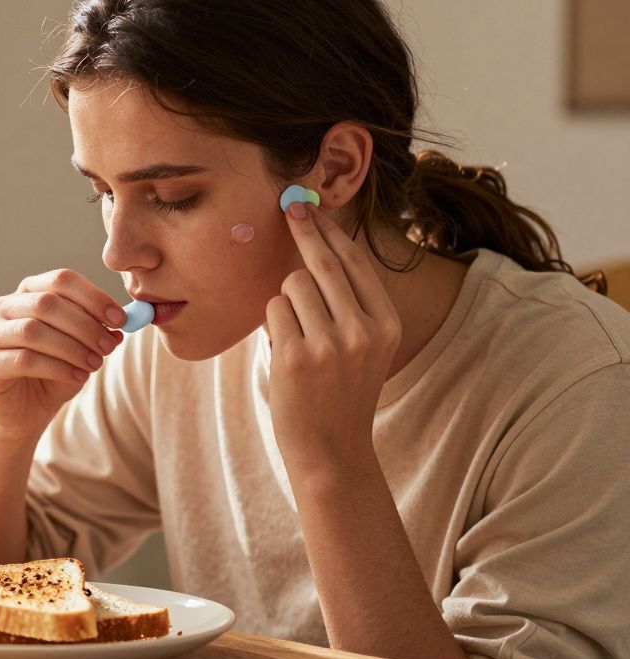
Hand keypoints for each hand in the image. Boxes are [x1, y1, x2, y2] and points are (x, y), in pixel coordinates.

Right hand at [0, 269, 126, 441]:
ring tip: (95, 364)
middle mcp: (5, 307)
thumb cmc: (54, 372)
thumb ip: (99, 332)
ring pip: (33, 331)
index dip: (93, 297)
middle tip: (109, 345)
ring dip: (71, 347)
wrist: (25, 410)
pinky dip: (57, 368)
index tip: (120, 318)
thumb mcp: (83, 349)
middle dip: (84, 325)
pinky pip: (24, 359)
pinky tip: (78, 377)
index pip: (61, 280)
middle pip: (46, 303)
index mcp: (30, 292)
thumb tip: (121, 325)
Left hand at [265, 201, 401, 470]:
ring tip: (296, 337)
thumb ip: (350, 305)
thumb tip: (320, 249)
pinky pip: (273, 311)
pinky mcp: (295, 356)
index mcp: (386, 324)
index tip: (312, 209)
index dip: (331, 232)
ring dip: (286, 302)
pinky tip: (285, 352)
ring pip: (292, 287)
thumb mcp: (365, 348)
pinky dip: (273, 324)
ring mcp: (329, 343)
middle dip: (304, 231)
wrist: (332, 450)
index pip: (356, 263)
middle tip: (289, 207)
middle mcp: (363, 330)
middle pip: (323, 264)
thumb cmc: (340, 393)